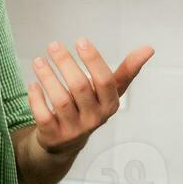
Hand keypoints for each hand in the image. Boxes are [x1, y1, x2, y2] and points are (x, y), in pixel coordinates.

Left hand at [28, 37, 153, 152]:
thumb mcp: (109, 91)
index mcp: (110, 104)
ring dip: (48, 77)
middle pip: (80, 87)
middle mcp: (94, 118)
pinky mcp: (54, 135)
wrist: (65, 142)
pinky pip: (45, 116)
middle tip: (53, 45)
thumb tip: (149, 48)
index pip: (105, 80)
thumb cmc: (90, 107)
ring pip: (61, 101)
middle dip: (66, 63)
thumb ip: (127, 70)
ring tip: (38, 60)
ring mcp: (74, 129)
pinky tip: (33, 84)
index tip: (80, 40)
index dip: (94, 60)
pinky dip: (37, 99)